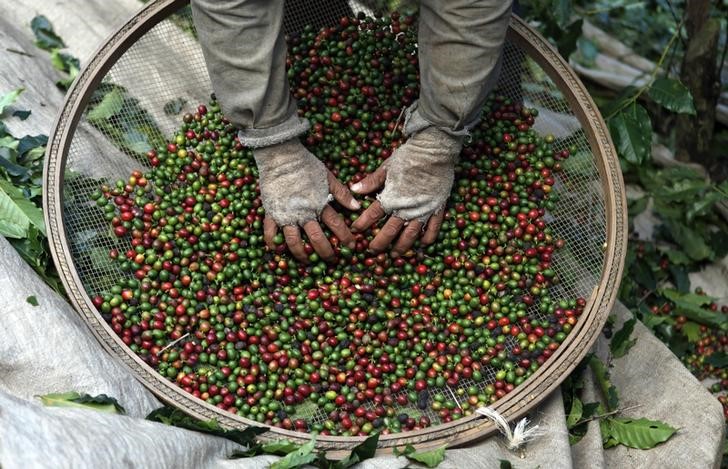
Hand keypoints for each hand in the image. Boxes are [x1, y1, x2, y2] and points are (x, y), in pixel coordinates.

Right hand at [254, 139, 358, 262]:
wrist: (280, 155)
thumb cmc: (305, 164)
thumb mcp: (328, 177)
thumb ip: (342, 193)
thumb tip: (357, 207)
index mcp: (319, 204)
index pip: (336, 225)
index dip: (345, 237)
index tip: (351, 246)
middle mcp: (303, 213)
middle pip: (317, 239)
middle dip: (326, 252)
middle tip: (332, 260)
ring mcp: (286, 215)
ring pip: (294, 242)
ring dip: (302, 255)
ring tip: (308, 261)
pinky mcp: (271, 213)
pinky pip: (270, 234)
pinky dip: (274, 245)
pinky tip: (279, 251)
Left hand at [350, 127, 463, 255]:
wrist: (435, 151)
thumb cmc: (409, 156)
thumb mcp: (386, 167)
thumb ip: (371, 181)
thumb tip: (353, 190)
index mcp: (392, 197)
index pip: (372, 215)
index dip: (362, 224)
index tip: (355, 231)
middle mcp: (406, 208)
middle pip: (390, 231)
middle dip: (380, 243)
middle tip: (372, 251)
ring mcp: (423, 210)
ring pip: (410, 234)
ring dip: (402, 246)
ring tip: (395, 255)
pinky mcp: (437, 208)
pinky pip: (433, 228)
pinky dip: (428, 238)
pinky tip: (422, 245)